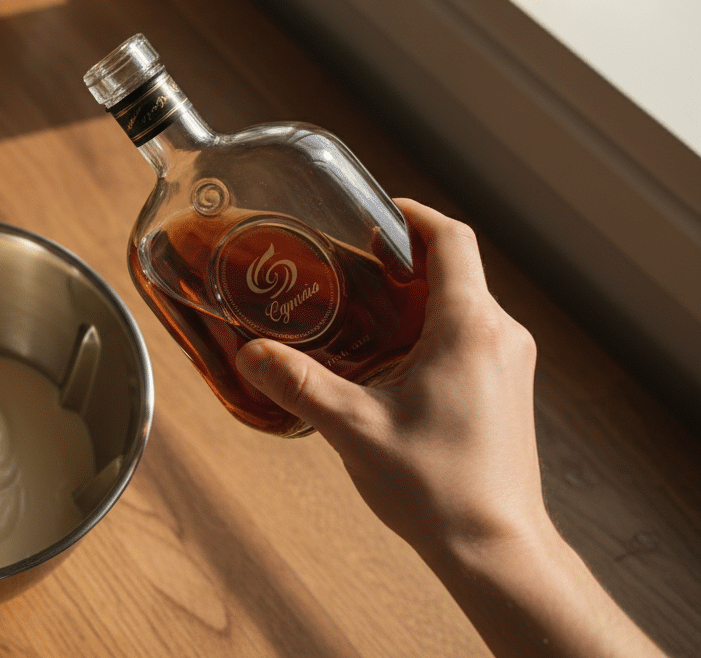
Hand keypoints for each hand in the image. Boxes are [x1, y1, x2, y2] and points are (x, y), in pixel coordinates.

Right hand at [236, 198, 540, 556]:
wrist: (494, 549)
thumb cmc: (439, 489)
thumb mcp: (354, 428)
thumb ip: (298, 384)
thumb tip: (251, 353)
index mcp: (469, 328)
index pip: (451, 239)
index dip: (411, 215)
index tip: (372, 213)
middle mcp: (500, 336)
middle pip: (455, 268)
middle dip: (401, 258)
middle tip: (347, 262)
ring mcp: (510, 364)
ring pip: (463, 304)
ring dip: (415, 297)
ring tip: (359, 309)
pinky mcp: (506, 391)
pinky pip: (469, 337)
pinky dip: (430, 330)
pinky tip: (388, 358)